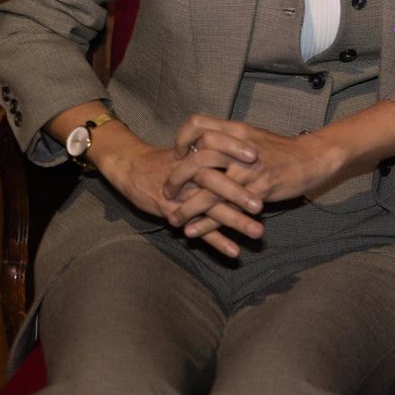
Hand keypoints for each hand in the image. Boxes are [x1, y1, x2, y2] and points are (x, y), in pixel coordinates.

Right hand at [93, 136, 249, 257]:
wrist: (133, 168)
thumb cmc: (167, 157)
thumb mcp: (189, 146)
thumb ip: (213, 146)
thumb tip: (248, 143)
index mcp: (196, 155)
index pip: (217, 149)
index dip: (235, 150)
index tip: (256, 156)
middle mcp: (191, 176)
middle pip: (216, 182)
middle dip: (239, 193)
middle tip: (261, 204)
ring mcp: (183, 197)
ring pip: (211, 209)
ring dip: (235, 221)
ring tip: (257, 232)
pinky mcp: (174, 214)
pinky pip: (199, 230)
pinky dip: (217, 241)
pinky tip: (234, 251)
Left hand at [163, 116, 341, 236]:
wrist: (312, 158)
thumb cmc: (281, 149)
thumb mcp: (253, 136)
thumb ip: (229, 140)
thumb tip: (203, 146)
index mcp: (236, 130)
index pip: (197, 124)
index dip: (182, 139)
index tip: (177, 156)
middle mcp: (239, 147)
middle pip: (198, 157)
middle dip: (177, 177)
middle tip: (167, 191)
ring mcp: (250, 168)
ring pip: (209, 187)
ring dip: (188, 206)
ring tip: (174, 219)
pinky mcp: (259, 189)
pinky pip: (227, 208)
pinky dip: (207, 222)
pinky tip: (193, 231)